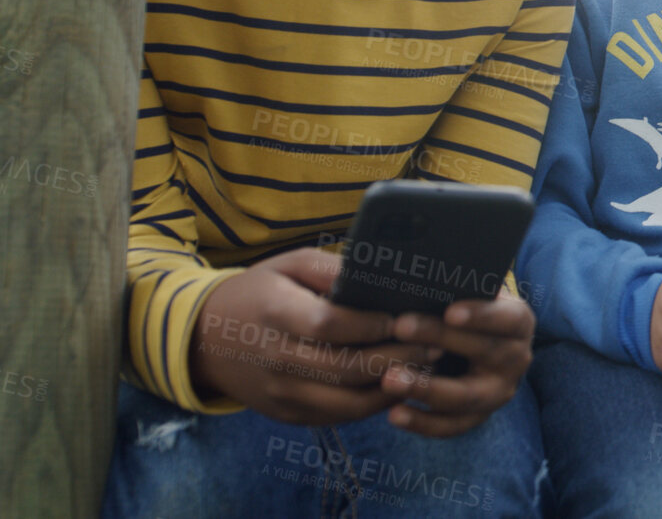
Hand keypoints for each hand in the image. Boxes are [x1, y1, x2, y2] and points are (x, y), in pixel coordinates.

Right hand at [188, 248, 432, 425]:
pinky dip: (372, 405)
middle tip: (435, 344)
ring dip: (393, 387)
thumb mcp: (289, 264)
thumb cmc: (259, 292)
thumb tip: (379, 273)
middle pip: (347, 368)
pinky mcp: (287, 415)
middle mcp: (276, 360)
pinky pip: (338, 417)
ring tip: (426, 367)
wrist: (204, 340)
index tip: (403, 317)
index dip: (372, 325)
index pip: (331, 326)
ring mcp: (280, 394)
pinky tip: (397, 385)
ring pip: (348, 403)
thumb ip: (332, 268)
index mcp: (276, 314)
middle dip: (398, 357)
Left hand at [383, 293, 535, 436]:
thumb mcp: (470, 297)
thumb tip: (416, 276)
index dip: (481, 316)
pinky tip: (394, 414)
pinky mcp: (478, 417)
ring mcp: (500, 392)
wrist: (475, 347)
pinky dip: (423, 422)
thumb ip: (453, 290)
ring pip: (466, 395)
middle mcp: (517, 359)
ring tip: (389, 379)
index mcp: (519, 323)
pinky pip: (452, 425)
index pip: (507, 318)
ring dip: (426, 388)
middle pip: (484, 351)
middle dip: (440, 339)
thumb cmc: (464, 312)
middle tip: (399, 327)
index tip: (449, 311)